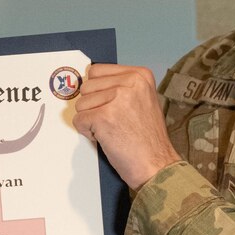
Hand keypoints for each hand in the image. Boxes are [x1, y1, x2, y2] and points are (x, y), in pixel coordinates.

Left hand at [73, 63, 178, 188]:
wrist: (156, 164)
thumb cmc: (148, 138)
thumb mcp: (143, 100)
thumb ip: (121, 87)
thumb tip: (92, 83)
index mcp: (139, 75)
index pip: (96, 71)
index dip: (98, 91)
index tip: (110, 105)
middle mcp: (129, 83)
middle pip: (87, 87)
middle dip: (93, 106)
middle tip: (113, 121)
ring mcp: (117, 99)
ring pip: (81, 104)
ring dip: (90, 120)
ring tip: (111, 129)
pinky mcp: (104, 117)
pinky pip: (79, 120)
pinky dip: (87, 132)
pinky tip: (106, 137)